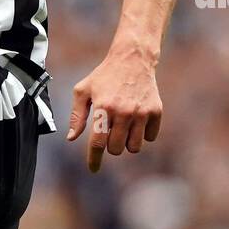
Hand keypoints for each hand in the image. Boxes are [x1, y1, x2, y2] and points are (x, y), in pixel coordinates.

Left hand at [66, 45, 161, 172]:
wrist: (132, 59)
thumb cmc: (103, 76)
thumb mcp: (83, 91)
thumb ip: (77, 116)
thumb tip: (71, 138)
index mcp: (103, 108)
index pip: (98, 143)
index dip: (94, 159)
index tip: (93, 169)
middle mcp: (124, 112)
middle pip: (116, 149)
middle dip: (111, 146)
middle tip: (110, 132)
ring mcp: (141, 112)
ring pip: (134, 147)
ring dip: (127, 142)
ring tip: (123, 127)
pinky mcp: (156, 111)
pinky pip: (149, 138)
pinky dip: (143, 134)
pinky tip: (137, 121)